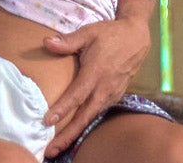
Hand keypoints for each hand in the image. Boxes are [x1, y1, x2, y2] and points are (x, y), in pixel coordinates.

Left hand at [42, 17, 150, 157]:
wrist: (136, 38)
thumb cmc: (109, 34)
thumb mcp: (88, 32)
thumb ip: (67, 40)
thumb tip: (46, 42)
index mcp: (96, 73)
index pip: (76, 95)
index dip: (62, 109)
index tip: (46, 121)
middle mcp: (104, 88)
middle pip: (84, 116)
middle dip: (67, 135)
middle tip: (49, 150)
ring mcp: (111, 94)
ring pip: (91, 118)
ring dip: (75, 134)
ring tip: (58, 147)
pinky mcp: (114, 96)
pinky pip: (97, 113)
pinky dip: (85, 124)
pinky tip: (73, 132)